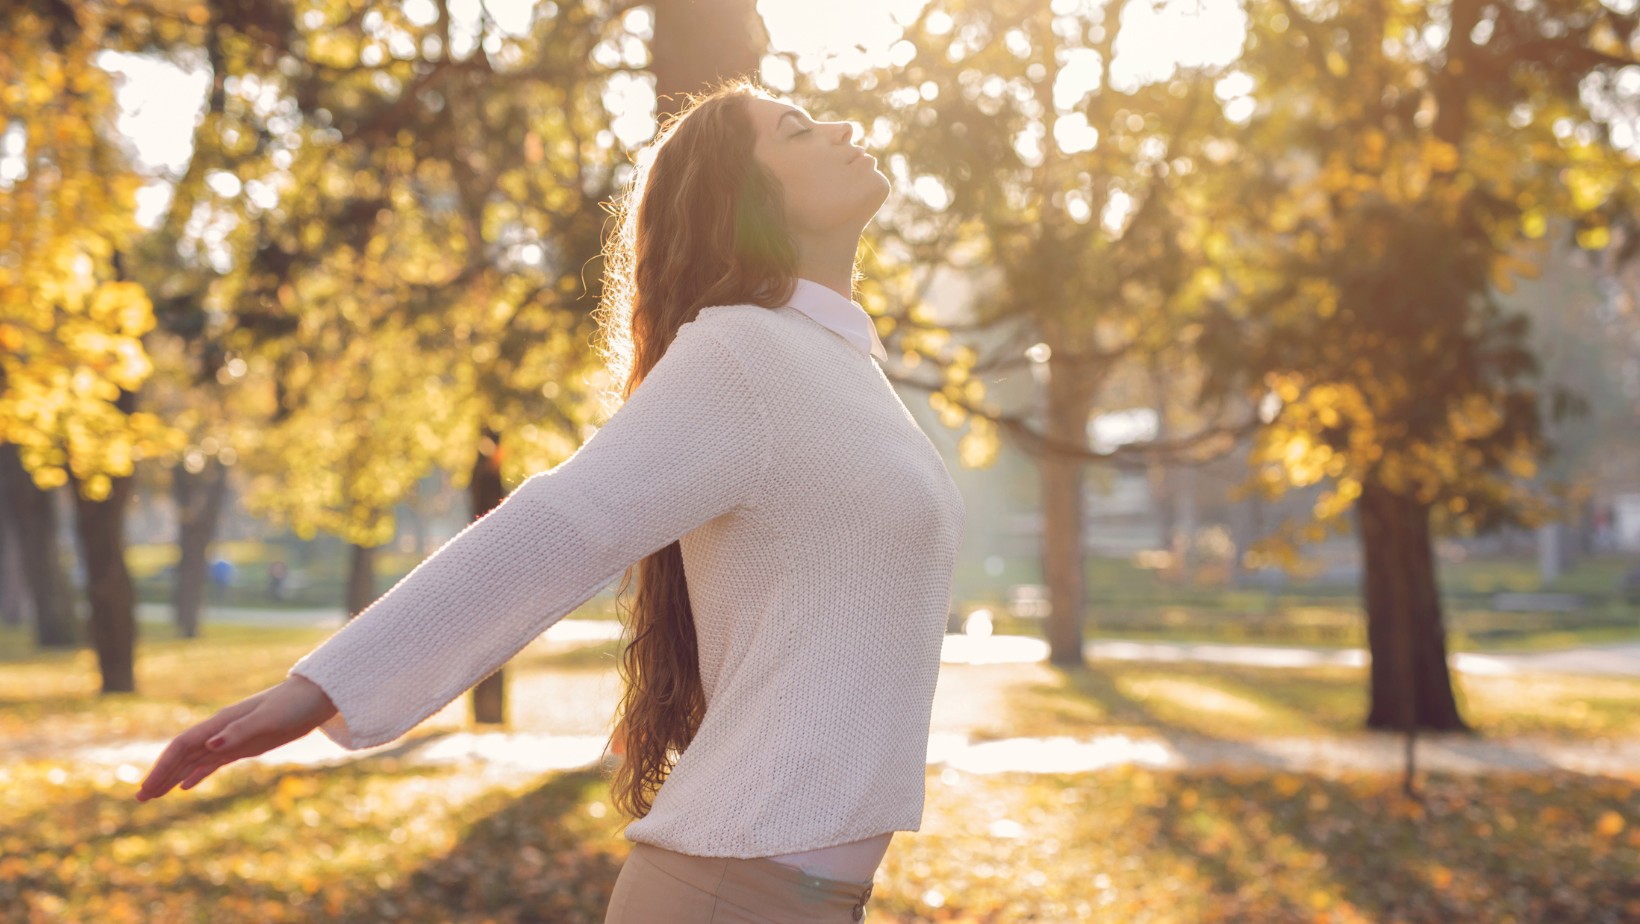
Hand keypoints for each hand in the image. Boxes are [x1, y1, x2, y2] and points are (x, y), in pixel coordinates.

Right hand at [134, 674, 338, 801]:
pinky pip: (213, 762)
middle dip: (161, 775)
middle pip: (182, 755)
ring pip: (194, 760)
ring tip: (153, 796)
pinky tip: (185, 786)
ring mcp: (231, 739)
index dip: (163, 766)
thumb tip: (209, 746)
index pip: (182, 745)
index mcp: (221, 723)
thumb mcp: (268, 720)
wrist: (315, 698)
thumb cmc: (293, 706)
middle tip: (140, 799)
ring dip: (173, 777)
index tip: (148, 788)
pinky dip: (197, 774)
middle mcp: (221, 731)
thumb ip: (239, 733)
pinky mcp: (244, 746)